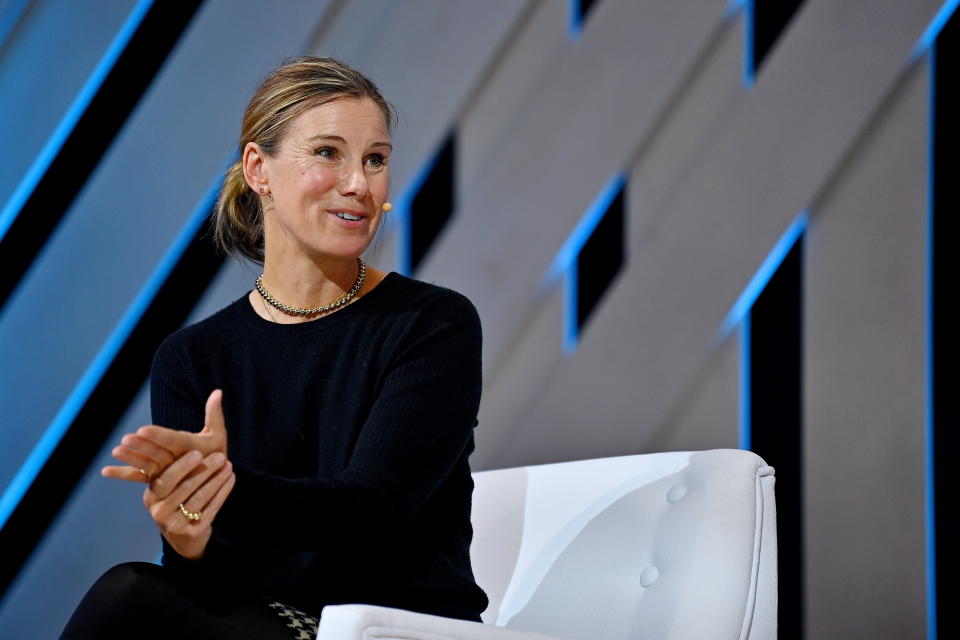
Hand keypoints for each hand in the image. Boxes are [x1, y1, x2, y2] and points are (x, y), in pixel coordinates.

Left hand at [101, 389, 227, 482]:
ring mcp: (167, 473)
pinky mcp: (158, 480)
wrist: (214, 484)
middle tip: (125, 439)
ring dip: (130, 459)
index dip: (158, 436)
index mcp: (193, 450)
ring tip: (115, 451)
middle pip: (157, 454)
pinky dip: (122, 474)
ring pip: (147, 466)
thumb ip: (214, 413)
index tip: (143, 430)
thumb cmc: (215, 453)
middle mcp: (178, 463)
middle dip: (142, 447)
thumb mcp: (219, 434)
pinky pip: (139, 478)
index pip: (174, 441)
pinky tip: (105, 471)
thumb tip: (218, 391)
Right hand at [144, 449, 235, 559]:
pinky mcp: (193, 532)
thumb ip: (173, 465)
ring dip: (217, 480)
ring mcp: (175, 525)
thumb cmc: (177, 501)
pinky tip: (231, 479)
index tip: (198, 452)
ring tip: (229, 466)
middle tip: (221, 456)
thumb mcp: (168, 487)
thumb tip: (190, 433)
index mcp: (151, 497)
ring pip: (200, 499)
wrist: (184, 538)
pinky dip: (222, 492)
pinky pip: (211, 509)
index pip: (164, 480)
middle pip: (184, 489)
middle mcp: (160, 512)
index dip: (181, 466)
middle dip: (204, 470)